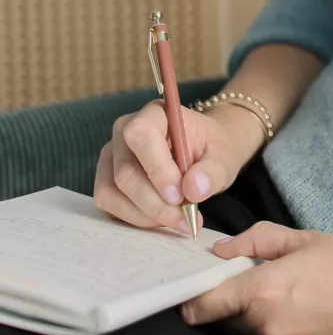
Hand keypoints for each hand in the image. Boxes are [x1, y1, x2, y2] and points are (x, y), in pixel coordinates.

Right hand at [93, 101, 257, 233]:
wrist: (204, 152)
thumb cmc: (210, 149)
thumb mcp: (224, 156)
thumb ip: (213, 171)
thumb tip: (193, 190)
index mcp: (154, 114)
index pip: (141, 135)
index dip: (157, 169)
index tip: (179, 195)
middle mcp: (124, 131)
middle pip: (125, 173)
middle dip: (155, 203)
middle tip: (184, 218)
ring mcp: (111, 156)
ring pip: (112, 192)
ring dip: (145, 215)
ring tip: (177, 220)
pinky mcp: (106, 179)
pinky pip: (109, 205)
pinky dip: (135, 218)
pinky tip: (161, 219)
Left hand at [179, 222, 332, 334]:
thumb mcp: (304, 238)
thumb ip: (254, 242)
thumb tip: (219, 253)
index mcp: (261, 293)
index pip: (200, 307)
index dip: (194, 297)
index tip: (199, 286)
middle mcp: (266, 333)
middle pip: (223, 325)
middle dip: (229, 307)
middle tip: (254, 284)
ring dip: (253, 324)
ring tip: (287, 301)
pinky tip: (305, 320)